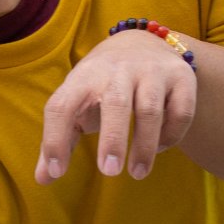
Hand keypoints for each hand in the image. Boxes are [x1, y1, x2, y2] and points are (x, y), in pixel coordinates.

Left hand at [35, 31, 196, 183]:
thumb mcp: (75, 107)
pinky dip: (172, 134)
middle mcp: (117, 70)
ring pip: (150, 109)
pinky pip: (181, 110)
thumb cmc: (98, 89)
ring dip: (145, 145)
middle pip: (115, 103)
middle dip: (113, 139)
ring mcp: (151, 71)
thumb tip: (43, 180)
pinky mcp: (181, 77)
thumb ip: (60, 142)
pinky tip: (159, 149)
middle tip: (109, 172)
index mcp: (82, 79)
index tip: (57, 171)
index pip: (61, 106)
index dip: (55, 140)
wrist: (139, 44)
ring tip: (138, 173)